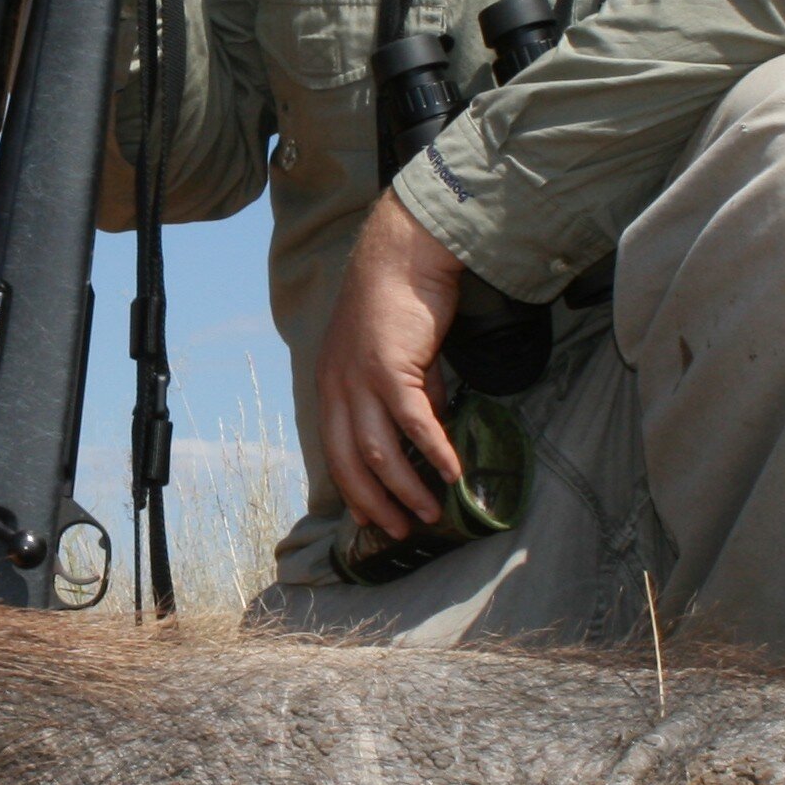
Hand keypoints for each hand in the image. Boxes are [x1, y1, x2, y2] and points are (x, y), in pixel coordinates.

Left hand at [315, 195, 465, 540]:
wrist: (402, 255)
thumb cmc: (398, 300)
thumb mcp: (391, 354)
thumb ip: (408, 392)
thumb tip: (433, 427)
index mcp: (331, 385)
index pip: (335, 451)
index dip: (354, 488)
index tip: (373, 517)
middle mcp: (337, 388)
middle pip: (351, 463)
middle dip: (377, 503)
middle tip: (404, 530)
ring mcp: (361, 380)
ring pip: (380, 452)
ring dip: (407, 488)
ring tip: (431, 512)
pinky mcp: (391, 369)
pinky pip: (414, 424)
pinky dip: (434, 452)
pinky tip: (453, 474)